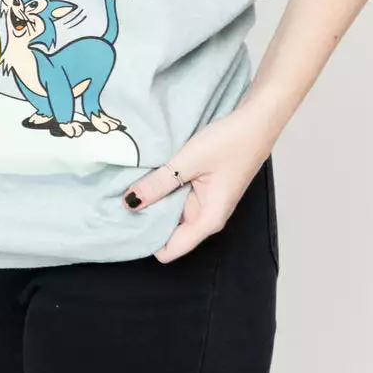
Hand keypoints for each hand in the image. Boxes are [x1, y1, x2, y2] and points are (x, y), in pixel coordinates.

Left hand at [122, 102, 276, 262]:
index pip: (169, 250)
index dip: (144, 241)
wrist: (257, 122)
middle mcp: (205, 218)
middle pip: (167, 233)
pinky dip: (161, 190)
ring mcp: (204, 203)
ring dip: (152, 203)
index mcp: (207, 220)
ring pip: (170, 213)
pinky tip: (144, 178)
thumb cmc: (230, 142)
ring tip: (124, 189)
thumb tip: (129, 202)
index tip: (122, 225)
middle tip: (115, 202)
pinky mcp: (202, 189)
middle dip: (144, 220)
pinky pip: (176, 197)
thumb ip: (159, 183)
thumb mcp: (189, 160)